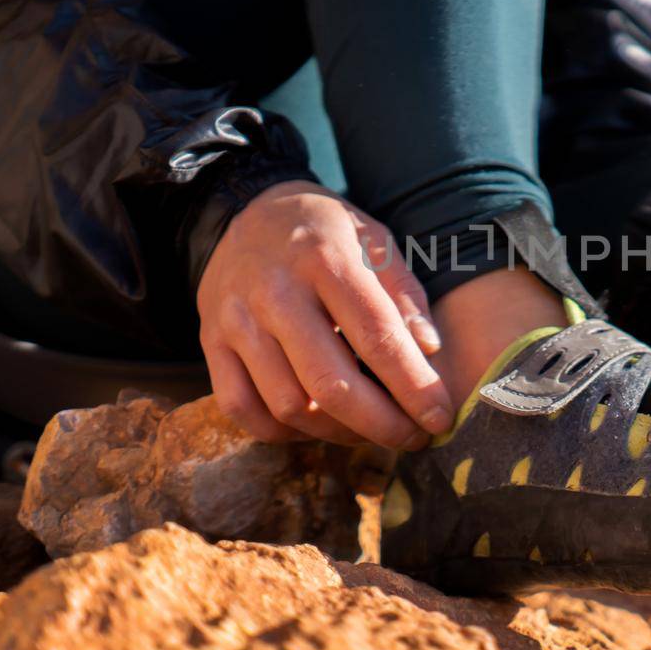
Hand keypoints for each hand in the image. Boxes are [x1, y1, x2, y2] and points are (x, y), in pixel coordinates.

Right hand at [197, 180, 452, 447]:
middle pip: (331, 384)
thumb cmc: (323, 231)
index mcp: (324, 260)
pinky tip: (316, 423)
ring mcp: (236, 321)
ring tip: (370, 428)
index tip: (440, 417)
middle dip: (381, 424)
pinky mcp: (210, 343)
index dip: (414, 386)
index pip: (377, 337)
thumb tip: (429, 350)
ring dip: (339, 432)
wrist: (245, 210)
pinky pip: (243, 409)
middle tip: (413, 439)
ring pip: (289, 405)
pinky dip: (284, 431)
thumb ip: (404, 292)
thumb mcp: (373, 237)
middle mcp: (275, 293)